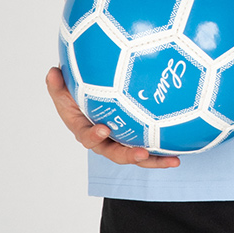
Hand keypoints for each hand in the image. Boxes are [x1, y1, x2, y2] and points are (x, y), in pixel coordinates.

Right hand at [45, 67, 179, 168]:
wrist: (90, 97)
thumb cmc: (75, 95)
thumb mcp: (63, 90)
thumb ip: (58, 85)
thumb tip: (52, 71)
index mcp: (84, 130)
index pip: (87, 136)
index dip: (94, 136)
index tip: (104, 128)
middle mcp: (104, 140)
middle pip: (115, 153)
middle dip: (129, 155)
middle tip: (142, 153)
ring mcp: (120, 142)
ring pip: (136, 155)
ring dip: (154, 160)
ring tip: (172, 161)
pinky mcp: (135, 139)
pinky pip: (149, 147)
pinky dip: (163, 151)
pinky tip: (180, 152)